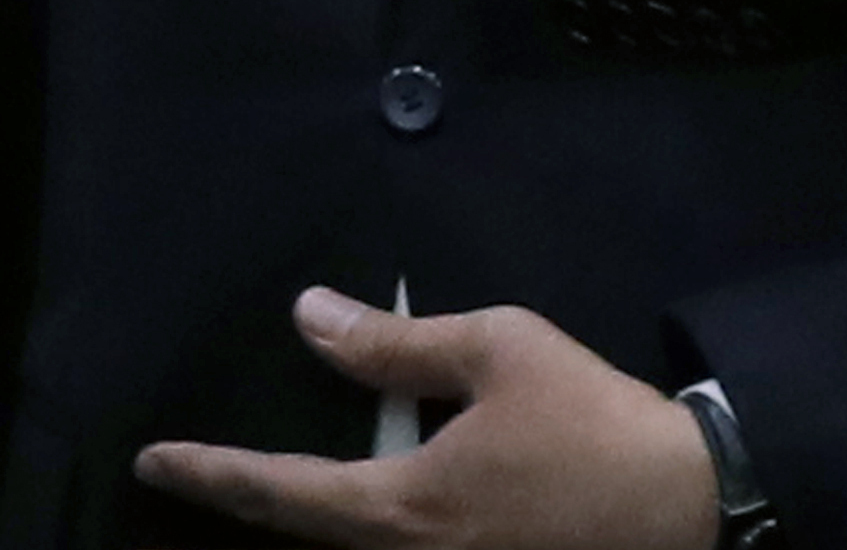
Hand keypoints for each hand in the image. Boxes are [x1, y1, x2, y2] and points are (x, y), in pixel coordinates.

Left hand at [135, 290, 718, 549]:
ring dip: (303, 522)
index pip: (279, 494)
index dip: (211, 475)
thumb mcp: (498, 351)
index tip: (154, 461)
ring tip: (260, 488)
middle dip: (244, 504)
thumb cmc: (592, 424)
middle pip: (305, 537)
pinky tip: (356, 505)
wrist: (692, 502)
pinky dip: (360, 530)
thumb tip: (309, 318)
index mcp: (403, 509)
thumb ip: (396, 344)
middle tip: (189, 474)